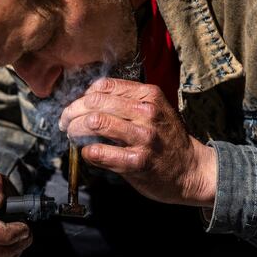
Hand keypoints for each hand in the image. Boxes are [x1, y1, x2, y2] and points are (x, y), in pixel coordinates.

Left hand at [59, 78, 215, 206]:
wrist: (191, 169)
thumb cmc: (167, 139)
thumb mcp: (154, 110)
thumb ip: (125, 101)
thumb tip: (87, 100)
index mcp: (148, 95)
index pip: (102, 86)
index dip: (81, 97)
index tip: (75, 107)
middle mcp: (146, 112)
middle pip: (94, 103)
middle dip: (71, 112)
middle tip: (65, 122)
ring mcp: (143, 137)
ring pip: (94, 122)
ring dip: (75, 130)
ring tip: (72, 135)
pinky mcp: (137, 161)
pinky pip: (99, 152)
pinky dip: (86, 151)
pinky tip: (88, 152)